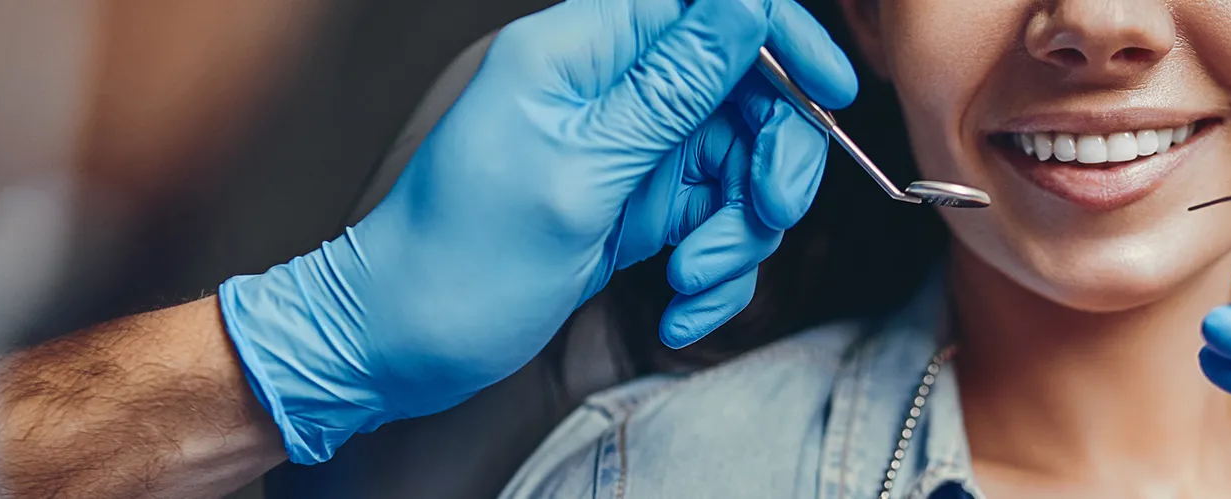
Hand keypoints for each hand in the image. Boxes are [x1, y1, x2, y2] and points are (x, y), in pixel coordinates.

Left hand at [215, 0, 855, 463]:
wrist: (402, 344)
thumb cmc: (459, 260)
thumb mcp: (580, 172)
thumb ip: (671, 86)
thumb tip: (743, 4)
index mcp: (580, 51)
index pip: (706, 3)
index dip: (780, 36)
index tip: (829, 91)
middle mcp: (609, 89)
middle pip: (742, 90)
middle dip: (769, 160)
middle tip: (765, 216)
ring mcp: (627, 148)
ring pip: (736, 165)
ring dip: (736, 234)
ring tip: (691, 280)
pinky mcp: (636, 203)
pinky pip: (711, 220)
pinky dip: (711, 270)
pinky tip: (676, 305)